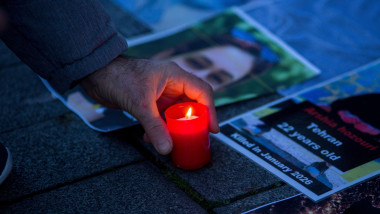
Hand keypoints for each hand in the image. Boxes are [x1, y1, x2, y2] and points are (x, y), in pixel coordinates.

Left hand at [80, 56, 218, 154]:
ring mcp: (161, 93)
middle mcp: (171, 83)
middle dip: (194, 122)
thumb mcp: (140, 103)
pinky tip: (152, 139)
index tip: (212, 129)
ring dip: (175, 128)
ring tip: (173, 142)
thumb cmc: (119, 78)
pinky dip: (160, 129)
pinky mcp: (150, 102)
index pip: (202, 91)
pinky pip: (162, 117)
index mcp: (175, 75)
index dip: (211, 111)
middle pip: (192, 104)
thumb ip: (154, 127)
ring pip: (177, 113)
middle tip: (195, 138)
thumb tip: (167, 149)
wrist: (95, 74)